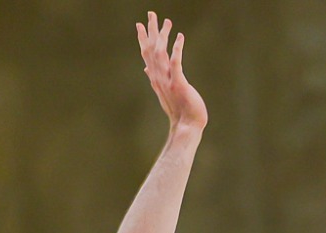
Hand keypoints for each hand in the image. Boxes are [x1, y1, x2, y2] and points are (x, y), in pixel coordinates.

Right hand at [138, 13, 205, 134]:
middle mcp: (158, 77)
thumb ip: (155, 78)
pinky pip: (176, 63)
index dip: (143, 38)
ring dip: (164, 36)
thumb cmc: (179, 110)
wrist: (186, 126)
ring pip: (161, 53)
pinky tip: (180, 37)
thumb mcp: (164, 92)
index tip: (139, 25)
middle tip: (151, 14)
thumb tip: (146, 68)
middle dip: (151, 31)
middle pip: (151, 50)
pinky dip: (177, 49)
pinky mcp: (179, 83)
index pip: (146, 54)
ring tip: (167, 21)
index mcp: (155, 78)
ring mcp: (167, 80)